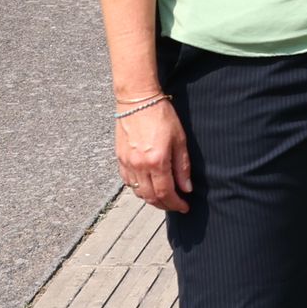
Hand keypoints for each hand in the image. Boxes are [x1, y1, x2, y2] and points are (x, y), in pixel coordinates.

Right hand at [114, 95, 192, 213]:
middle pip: (150, 197)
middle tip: (176, 205)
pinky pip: (128, 182)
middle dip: (165, 205)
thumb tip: (186, 188)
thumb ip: (182, 166)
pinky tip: (147, 186)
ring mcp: (127, 163)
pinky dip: (138, 189)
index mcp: (156, 161)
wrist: (137, 100)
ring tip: (164, 197)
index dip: (176, 204)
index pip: (165, 193)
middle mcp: (139, 166)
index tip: (184, 207)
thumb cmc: (161, 116)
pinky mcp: (119, 158)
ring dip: (151, 199)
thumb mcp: (179, 139)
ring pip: (138, 192)